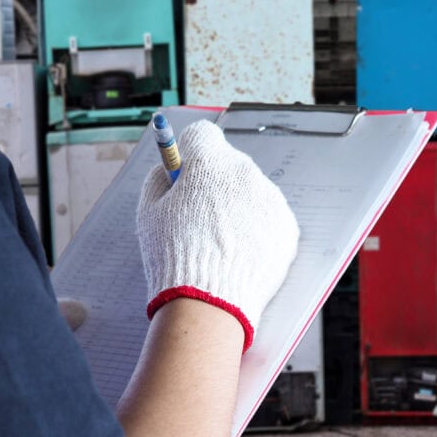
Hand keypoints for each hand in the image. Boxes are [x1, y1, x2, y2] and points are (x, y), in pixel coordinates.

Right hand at [136, 120, 299, 351]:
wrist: (211, 302)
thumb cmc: (174, 256)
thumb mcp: (149, 212)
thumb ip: (159, 180)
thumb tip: (168, 168)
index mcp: (211, 163)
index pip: (203, 134)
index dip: (190, 151)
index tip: (184, 168)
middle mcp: (246, 174)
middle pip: (229, 164)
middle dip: (215, 181)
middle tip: (199, 214)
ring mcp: (272, 200)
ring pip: (251, 192)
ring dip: (238, 206)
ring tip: (219, 242)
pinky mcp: (288, 226)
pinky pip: (268, 217)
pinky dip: (256, 229)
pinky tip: (239, 252)